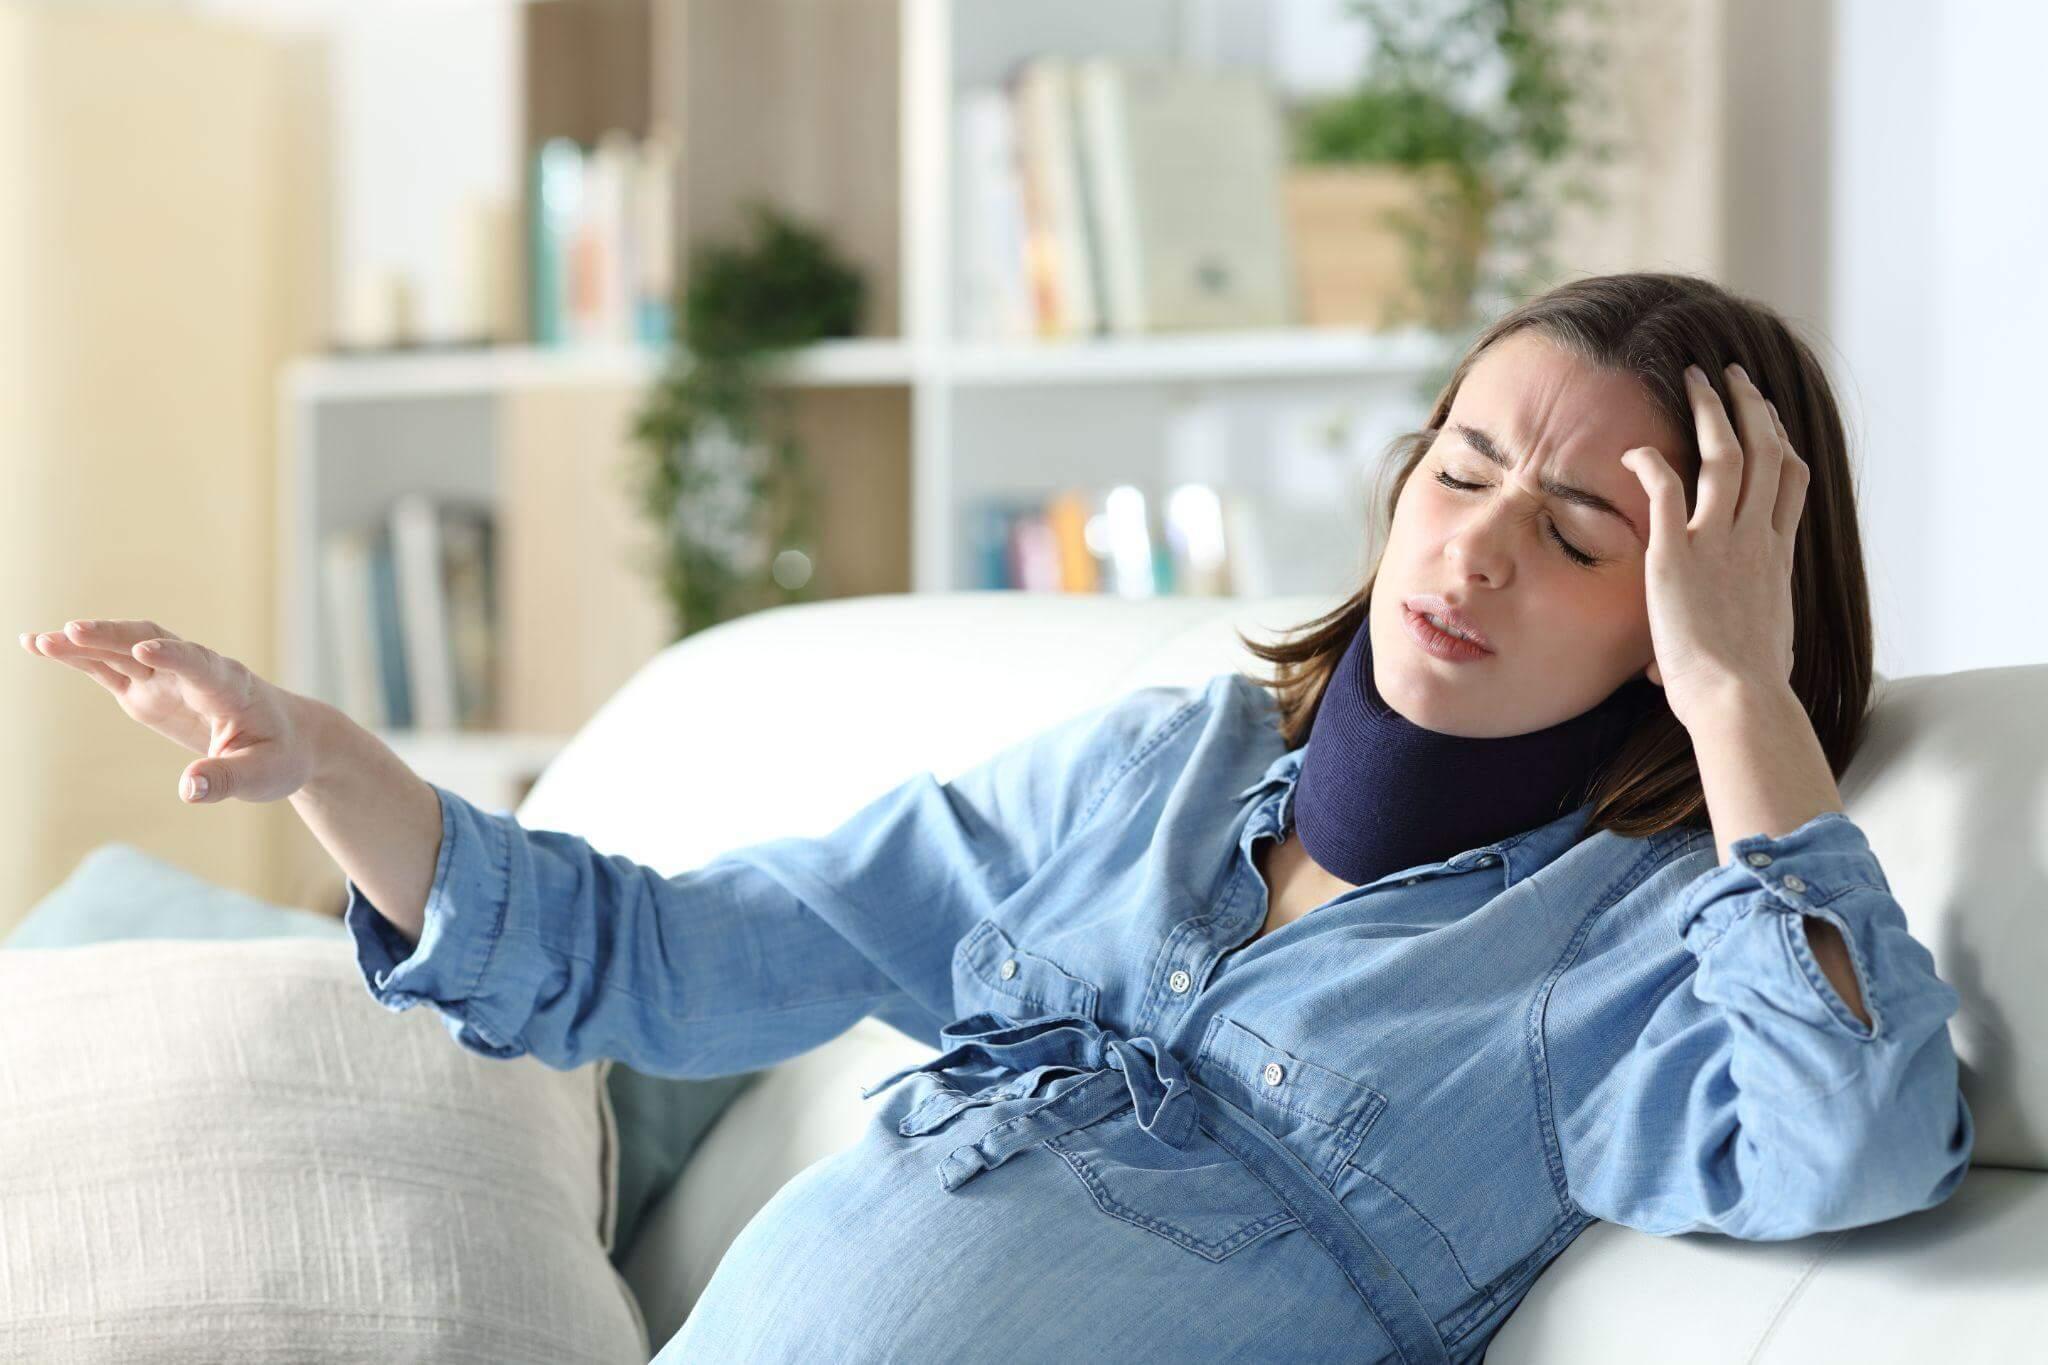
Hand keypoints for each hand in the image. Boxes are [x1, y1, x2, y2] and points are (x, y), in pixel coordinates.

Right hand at [19, 619, 315, 802]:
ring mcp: (167, 678)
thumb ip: (225, 779)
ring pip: (123, 650)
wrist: (286, 737)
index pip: (200, 666)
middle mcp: (194, 673)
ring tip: (38, 640)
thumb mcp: (262, 776)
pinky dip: (77, 657)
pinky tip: (40, 646)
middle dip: (114, 637)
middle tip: (72, 631)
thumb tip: (188, 789)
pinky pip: (108, 668)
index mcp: (228, 688)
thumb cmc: (279, 755)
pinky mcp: (147, 690)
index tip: (148, 649)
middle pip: (152, 644)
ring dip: (85, 642)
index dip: (175, 657)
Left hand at [1619, 362, 1810, 730]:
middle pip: (1765, 452)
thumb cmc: (1748, 689)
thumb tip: (1690, 666)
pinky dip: (1650, 463)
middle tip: (1732, 376)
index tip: (1769, 419)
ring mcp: (1719, 543)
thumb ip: (1740, 634)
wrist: (1739, 699)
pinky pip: (1665, 490)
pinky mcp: (1676, 555)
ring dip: (1711, 412)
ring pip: (1725, 456)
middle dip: (1750, 407)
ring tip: (1695, 379)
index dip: (1781, 441)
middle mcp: (1756, 539)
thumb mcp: (1761, 647)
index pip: (1790, 481)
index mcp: (1778, 557)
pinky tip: (1634, 451)